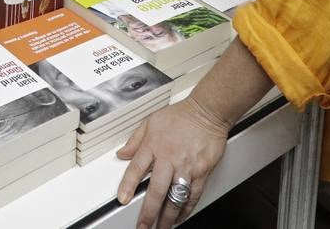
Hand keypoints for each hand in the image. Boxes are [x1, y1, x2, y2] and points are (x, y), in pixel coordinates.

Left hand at [117, 97, 231, 228]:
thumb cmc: (181, 116)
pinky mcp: (201, 172)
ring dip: (167, 217)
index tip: (122, 199)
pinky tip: (180, 217)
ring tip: (161, 228)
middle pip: (156, 191)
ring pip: (175, 198)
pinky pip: (193, 196)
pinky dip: (186, 210)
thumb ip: (135, 140)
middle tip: (143, 226)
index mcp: (153, 146)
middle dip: (148, 213)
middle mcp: (169, 159)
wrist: (207, 112)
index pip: (136, 169)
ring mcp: (186, 167)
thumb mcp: (151, 121)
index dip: (127, 186)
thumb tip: (122, 153)